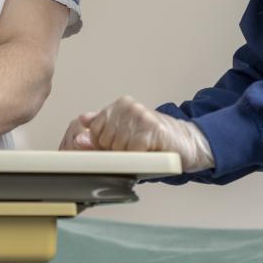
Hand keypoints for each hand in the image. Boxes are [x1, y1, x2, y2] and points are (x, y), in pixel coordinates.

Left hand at [60, 95, 214, 171]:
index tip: (119, 147)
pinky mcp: (153, 128)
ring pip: (119, 147)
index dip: (104, 146)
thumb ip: (99, 137)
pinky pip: (134, 150)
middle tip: (135, 150)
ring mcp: (141, 114)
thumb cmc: (151, 141)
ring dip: (130, 156)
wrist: (184, 141)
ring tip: (143, 151)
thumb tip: (78, 138)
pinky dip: (141, 157)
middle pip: (105, 141)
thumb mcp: (123, 138)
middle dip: (117, 152)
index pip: (94, 131)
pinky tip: (151, 151)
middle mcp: (128, 106)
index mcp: (118, 105)